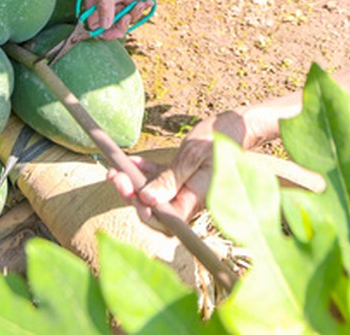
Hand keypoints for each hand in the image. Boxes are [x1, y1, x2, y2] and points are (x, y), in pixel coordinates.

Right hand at [87, 0, 150, 38]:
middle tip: (132, 15)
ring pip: (121, 19)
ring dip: (134, 14)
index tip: (121, 27)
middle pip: (108, 25)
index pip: (93, 25)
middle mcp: (99, 1)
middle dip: (122, 24)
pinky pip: (130, 11)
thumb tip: (104, 25)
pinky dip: (139, 8)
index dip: (106, 31)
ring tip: (142, 3)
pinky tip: (146, 0)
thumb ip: (105, 2)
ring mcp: (112, 0)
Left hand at [107, 111, 246, 226]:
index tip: (133, 196)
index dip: (148, 214)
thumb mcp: (192, 155)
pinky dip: (145, 173)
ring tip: (116, 169)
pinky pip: (159, 181)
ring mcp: (185, 190)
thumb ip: (170, 179)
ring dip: (134, 184)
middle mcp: (190, 200)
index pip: (169, 222)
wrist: (233, 127)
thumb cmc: (218, 139)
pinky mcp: (181, 179)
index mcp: (197, 200)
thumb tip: (148, 200)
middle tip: (116, 177)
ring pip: (154, 195)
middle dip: (134, 196)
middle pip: (157, 210)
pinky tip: (132, 161)